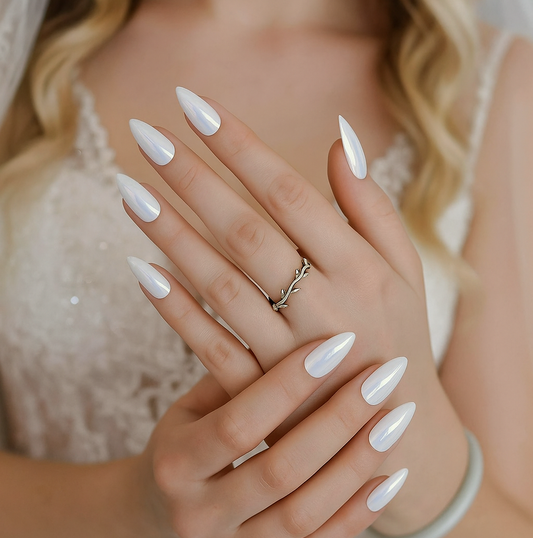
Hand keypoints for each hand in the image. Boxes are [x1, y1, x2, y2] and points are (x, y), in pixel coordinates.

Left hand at [119, 91, 435, 418]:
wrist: (397, 433)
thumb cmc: (399, 333)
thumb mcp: (406, 268)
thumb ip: (372, 205)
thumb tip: (339, 137)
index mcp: (361, 267)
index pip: (289, 192)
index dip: (239, 146)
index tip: (192, 104)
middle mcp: (326, 306)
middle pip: (247, 232)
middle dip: (193, 179)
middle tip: (144, 136)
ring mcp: (291, 355)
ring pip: (222, 285)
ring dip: (172, 236)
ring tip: (127, 191)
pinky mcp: (265, 395)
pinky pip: (213, 347)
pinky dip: (175, 310)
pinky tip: (140, 271)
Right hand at [132, 326, 411, 537]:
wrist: (152, 522)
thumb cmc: (180, 444)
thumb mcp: (188, 408)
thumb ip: (232, 377)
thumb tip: (290, 317)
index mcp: (173, 466)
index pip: (239, 424)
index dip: (289, 383)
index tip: (337, 344)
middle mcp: (197, 518)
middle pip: (279, 470)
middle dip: (338, 420)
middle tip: (381, 377)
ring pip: (304, 515)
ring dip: (358, 465)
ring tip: (396, 419)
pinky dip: (358, 514)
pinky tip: (391, 475)